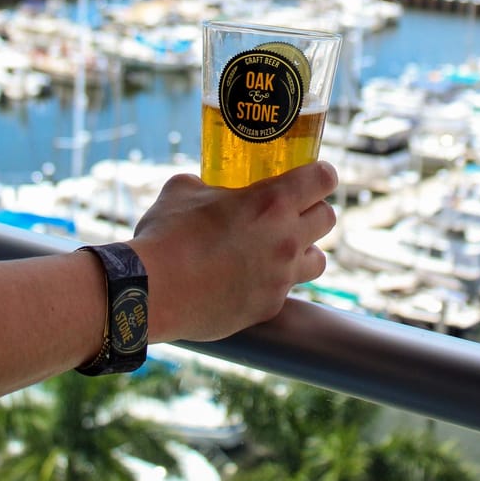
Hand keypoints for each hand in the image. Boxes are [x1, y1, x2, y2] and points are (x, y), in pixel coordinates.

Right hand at [130, 161, 337, 342]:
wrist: (151, 292)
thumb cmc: (166, 234)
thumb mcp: (183, 190)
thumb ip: (205, 184)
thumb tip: (204, 187)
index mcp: (272, 202)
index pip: (323, 179)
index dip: (320, 173)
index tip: (312, 175)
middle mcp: (286, 239)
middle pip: (328, 218)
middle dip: (313, 210)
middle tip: (291, 210)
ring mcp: (281, 277)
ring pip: (319, 260)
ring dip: (304, 250)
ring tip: (279, 248)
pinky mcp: (268, 307)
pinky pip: (286, 290)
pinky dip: (274, 282)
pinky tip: (249, 277)